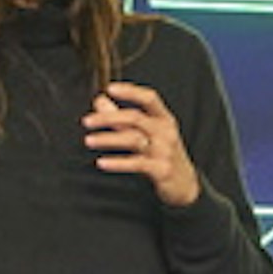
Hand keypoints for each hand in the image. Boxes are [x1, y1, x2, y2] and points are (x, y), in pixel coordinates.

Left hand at [88, 81, 199, 207]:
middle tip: (87, 121)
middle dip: (108, 118)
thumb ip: (122, 117)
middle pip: (135, 117)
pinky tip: (102, 162)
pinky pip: (137, 164)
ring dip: (108, 139)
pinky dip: (117, 163)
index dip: (130, 91)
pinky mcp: (161, 170)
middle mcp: (165, 132)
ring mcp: (165, 151)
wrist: (185, 185)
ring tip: (89, 140)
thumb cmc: (163, 154)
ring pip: (133, 139)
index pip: (149, 98)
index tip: (110, 88)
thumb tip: (100, 100)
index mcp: (164, 119)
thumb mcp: (148, 133)